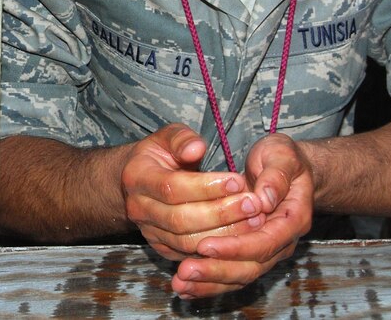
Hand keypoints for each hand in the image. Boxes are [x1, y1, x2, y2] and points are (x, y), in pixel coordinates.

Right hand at [122, 124, 266, 260]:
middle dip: (221, 213)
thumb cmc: (158, 155)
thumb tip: (197, 148)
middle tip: (253, 204)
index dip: (206, 186)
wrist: (136, 182)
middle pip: (180, 219)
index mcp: (137, 177)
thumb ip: (181, 138)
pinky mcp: (161, 247)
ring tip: (254, 220)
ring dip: (224, 233)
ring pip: (187, 241)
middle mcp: (138, 208)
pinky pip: (190, 253)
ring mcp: (148, 231)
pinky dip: (218, 248)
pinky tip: (242, 236)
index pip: (172, 187)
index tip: (238, 180)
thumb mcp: (166, 137)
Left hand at [173, 133, 313, 298]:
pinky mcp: (251, 253)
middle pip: (251, 267)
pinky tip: (186, 286)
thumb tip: (265, 199)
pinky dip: (209, 283)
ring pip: (239, 276)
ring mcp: (267, 250)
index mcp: (293, 219)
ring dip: (208, 282)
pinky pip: (231, 274)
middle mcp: (282, 242)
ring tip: (180, 283)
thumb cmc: (282, 158)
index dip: (236, 246)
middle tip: (185, 271)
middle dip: (216, 270)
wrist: (287, 167)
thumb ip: (275, 175)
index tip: (205, 245)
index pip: (265, 241)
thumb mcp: (282, 155)